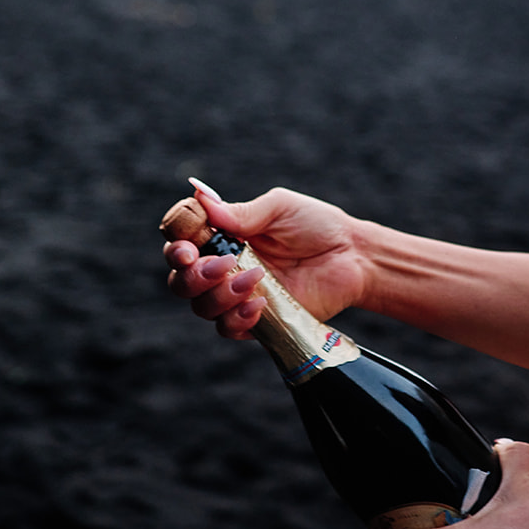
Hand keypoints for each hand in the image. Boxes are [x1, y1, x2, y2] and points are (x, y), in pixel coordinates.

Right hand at [163, 185, 373, 337]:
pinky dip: (237, 318)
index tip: (188, 248)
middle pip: (180, 280)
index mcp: (223, 235)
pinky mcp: (256, 320)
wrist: (352, 257)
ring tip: (254, 279)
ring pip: (201, 307)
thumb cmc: (317, 225)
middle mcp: (223, 267)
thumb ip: (241, 212)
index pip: (181, 242)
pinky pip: (228, 328)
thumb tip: (201, 200)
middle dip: (190, 276)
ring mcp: (238, 295)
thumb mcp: (280, 208)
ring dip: (220, 295)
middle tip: (219, 266)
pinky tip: (260, 304)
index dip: (176, 246)